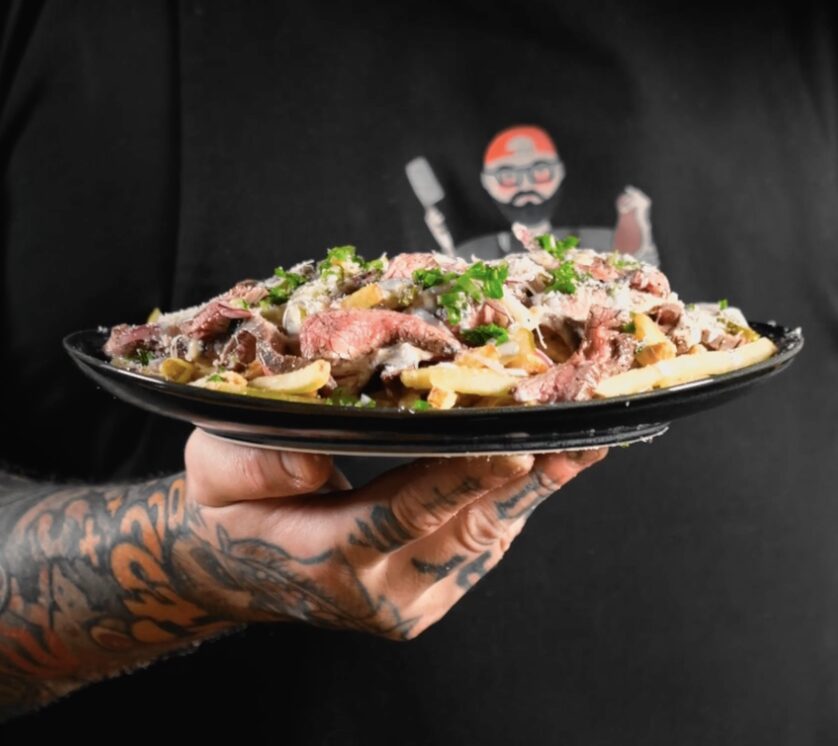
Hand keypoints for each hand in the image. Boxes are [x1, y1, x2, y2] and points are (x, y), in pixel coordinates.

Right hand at [182, 431, 606, 639]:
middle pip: (467, 529)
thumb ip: (252, 464)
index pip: (404, 513)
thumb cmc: (232, 511)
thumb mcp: (214, 473)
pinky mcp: (432, 594)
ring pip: (487, 538)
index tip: (515, 443)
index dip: (461, 478)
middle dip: (525, 480)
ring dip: (535, 490)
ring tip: (580, 442)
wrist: (242, 569)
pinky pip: (484, 544)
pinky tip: (547, 464)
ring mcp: (413, 598)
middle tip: (577, 435)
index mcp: (327, 558)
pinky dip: (516, 502)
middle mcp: (380, 590)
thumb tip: (312, 460)